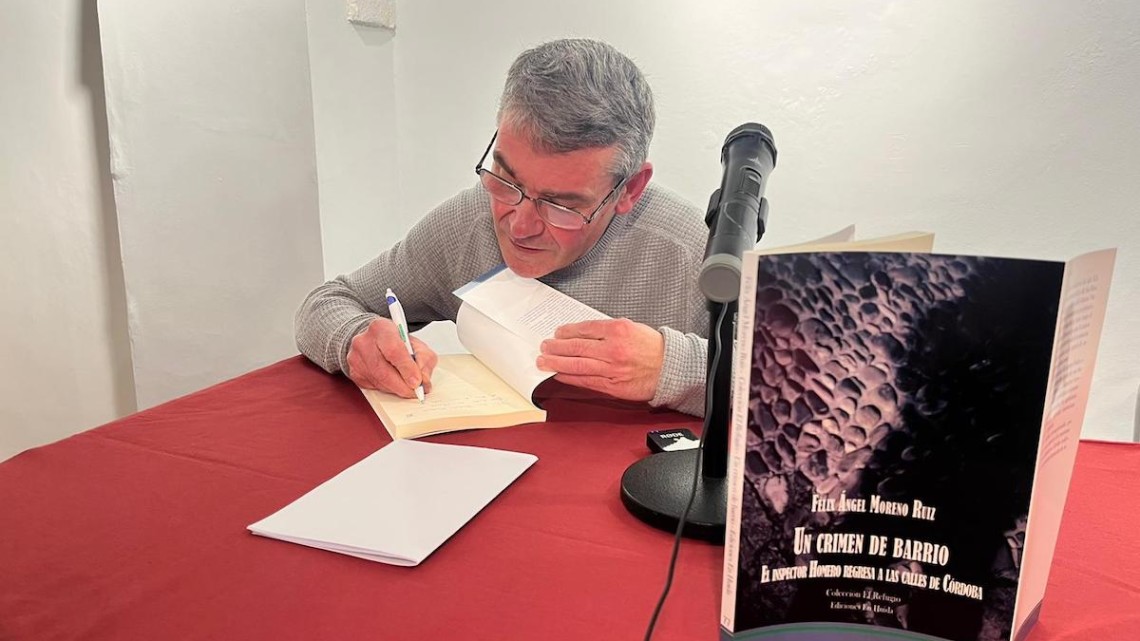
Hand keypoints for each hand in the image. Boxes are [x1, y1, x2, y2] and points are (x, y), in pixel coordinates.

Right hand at [346, 317, 437, 398]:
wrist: (373, 340)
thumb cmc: (395, 342)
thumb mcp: (416, 344)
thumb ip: (424, 360)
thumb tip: (423, 380)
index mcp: (381, 328)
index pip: (394, 351)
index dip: (407, 369)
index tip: (417, 382)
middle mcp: (364, 342)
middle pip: (384, 371)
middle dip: (403, 385)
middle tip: (416, 391)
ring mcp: (356, 358)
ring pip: (379, 382)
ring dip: (396, 389)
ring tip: (407, 387)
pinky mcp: (354, 373)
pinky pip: (373, 387)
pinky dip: (388, 389)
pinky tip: (393, 382)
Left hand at [536, 318, 663, 401]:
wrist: (670, 368)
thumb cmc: (652, 348)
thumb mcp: (631, 327)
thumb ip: (607, 330)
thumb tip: (582, 333)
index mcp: (618, 330)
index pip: (584, 329)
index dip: (567, 331)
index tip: (557, 333)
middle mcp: (613, 349)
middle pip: (576, 347)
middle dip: (556, 347)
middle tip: (544, 346)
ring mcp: (612, 368)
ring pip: (578, 365)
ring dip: (557, 363)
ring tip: (544, 361)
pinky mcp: (612, 385)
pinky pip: (586, 381)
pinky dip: (570, 377)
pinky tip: (560, 374)